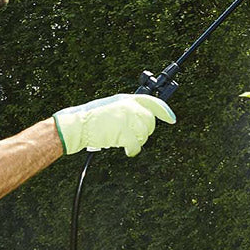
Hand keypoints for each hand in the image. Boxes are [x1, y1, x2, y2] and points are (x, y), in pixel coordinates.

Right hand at [52, 93, 176, 156]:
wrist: (77, 124)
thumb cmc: (91, 118)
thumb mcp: (112, 107)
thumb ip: (128, 110)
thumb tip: (142, 120)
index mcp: (127, 98)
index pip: (153, 102)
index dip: (165, 111)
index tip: (172, 119)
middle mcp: (129, 106)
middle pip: (150, 122)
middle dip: (145, 132)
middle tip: (133, 136)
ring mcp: (127, 118)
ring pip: (145, 134)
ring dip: (137, 141)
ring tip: (125, 141)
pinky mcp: (123, 131)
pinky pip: (136, 145)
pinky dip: (133, 150)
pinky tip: (128, 150)